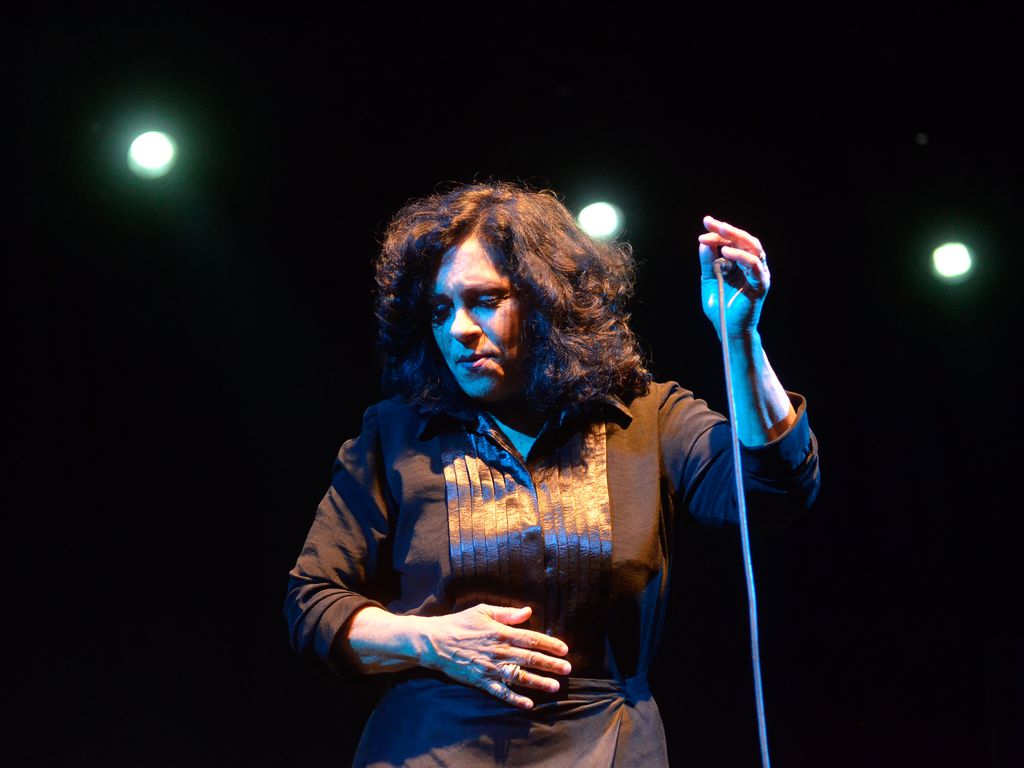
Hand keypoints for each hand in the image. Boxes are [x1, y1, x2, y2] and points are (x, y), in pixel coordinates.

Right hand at [420, 604, 570, 709]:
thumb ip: (507, 613)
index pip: (531, 638)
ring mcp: (491, 668)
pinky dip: (515, 699)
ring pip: (519, 676)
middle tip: (567, 669)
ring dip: (538, 682)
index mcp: (501, 632)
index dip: (550, 644)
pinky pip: (501, 692)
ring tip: (554, 687)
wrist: (435, 642)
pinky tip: (528, 704)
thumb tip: (528, 612)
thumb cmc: (460, 623)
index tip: (564, 649)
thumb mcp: (483, 611)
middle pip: (530, 658)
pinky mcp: (481, 681)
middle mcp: (499, 651)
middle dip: (550, 664)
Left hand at [698, 215, 770, 338]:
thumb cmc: (720, 305)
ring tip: (720, 231)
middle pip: (744, 240)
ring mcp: (759, 274)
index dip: (718, 232)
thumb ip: (707, 262)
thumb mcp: (708, 280)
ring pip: (753, 248)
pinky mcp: (761, 285)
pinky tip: (726, 253)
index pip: (732, 241)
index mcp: (740, 262)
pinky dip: (741, 257)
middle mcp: (752, 265)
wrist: (728, 328)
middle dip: (727, 229)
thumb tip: (703, 242)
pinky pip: (755, 266)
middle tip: (711, 223)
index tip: (705, 224)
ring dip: (736, 237)